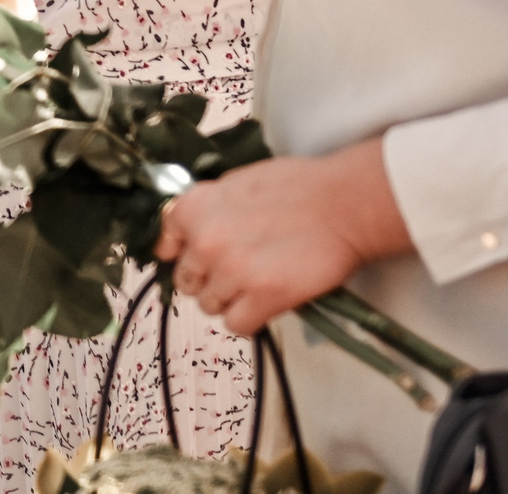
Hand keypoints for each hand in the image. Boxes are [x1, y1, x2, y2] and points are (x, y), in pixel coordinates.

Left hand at [156, 141, 410, 334]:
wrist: (343, 204)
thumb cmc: (297, 188)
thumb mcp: (236, 183)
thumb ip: (207, 209)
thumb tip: (189, 232)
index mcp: (193, 208)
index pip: (165, 246)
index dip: (183, 254)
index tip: (198, 258)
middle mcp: (205, 241)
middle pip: (187, 281)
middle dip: (208, 278)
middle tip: (238, 268)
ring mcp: (232, 272)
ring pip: (209, 305)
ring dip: (231, 299)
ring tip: (258, 281)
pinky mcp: (263, 298)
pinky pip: (237, 324)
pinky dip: (251, 317)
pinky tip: (267, 299)